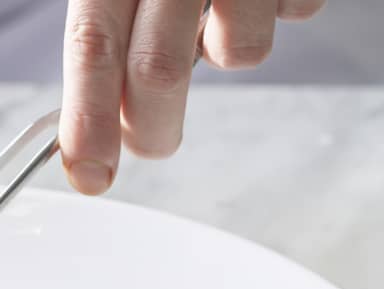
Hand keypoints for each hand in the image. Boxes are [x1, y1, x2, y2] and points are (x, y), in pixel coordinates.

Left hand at [59, 0, 325, 192]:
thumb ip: (113, 29)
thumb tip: (99, 121)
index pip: (93, 42)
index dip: (88, 118)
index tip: (88, 175)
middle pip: (160, 69)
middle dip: (154, 126)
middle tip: (151, 142)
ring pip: (239, 53)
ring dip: (228, 46)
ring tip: (224, 0)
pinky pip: (295, 12)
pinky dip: (279, 5)